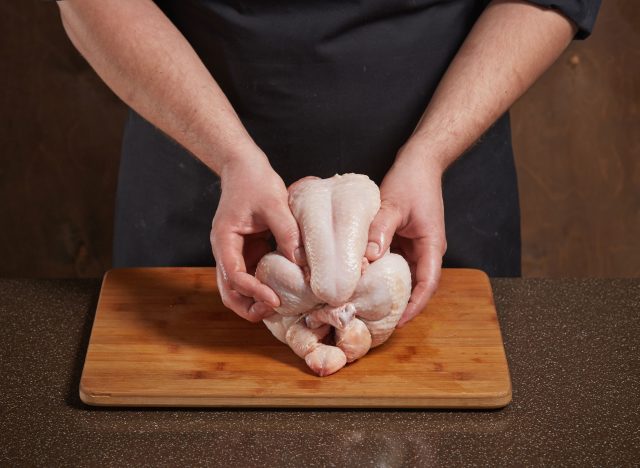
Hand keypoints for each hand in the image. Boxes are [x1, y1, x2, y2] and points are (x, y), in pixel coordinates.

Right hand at [210, 156, 300, 321]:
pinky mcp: (246, 252)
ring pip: (237, 289)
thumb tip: (300, 262)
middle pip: (228, 291)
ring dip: (253, 301)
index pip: (233, 275)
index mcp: (224, 239)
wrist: (243, 167)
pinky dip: (261, 288)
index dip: (253, 290)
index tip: (274, 299)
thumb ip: (287, 232)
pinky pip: (250, 277)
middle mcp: (225, 251)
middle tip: (274, 310)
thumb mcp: (274, 203)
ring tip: (278, 307)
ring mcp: (234, 253)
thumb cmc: (255, 181)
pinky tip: (281, 291)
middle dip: (248, 306)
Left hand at [365, 148, 446, 326]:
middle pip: (416, 285)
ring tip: (367, 305)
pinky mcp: (403, 240)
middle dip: (400, 304)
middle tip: (376, 320)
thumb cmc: (412, 181)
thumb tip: (369, 256)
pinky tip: (363, 278)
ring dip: (389, 289)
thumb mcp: (394, 204)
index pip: (428, 284)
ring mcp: (415, 246)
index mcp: (432, 245)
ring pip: (403, 275)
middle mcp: (426, 250)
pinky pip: (394, 262)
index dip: (415, 305)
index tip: (398, 321)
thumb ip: (381, 229)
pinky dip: (381, 272)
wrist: (420, 162)